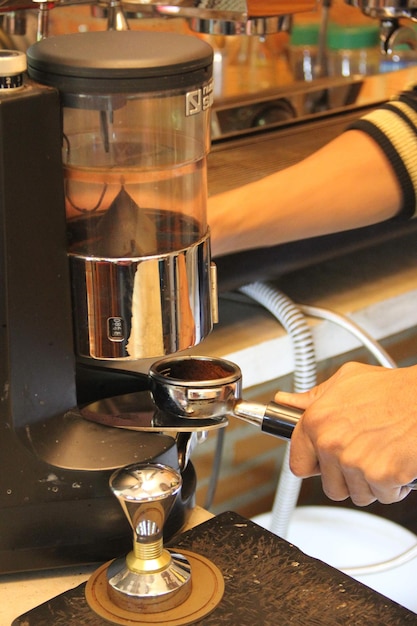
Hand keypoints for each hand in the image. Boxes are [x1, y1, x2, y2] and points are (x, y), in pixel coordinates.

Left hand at [274, 362, 416, 505]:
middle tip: (365, 455)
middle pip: (331, 486)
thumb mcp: (346, 380)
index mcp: (317, 420)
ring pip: (357, 494)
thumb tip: (286, 401)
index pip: (298, 464)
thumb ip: (314, 397)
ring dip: (371, 482)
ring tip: (382, 454)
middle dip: (348, 477)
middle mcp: (331, 443)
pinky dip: (393, 486)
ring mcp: (355, 462)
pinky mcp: (381, 476)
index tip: (324, 462)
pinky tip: (397, 461)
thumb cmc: (392, 388)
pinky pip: (383, 496)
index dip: (315, 465)